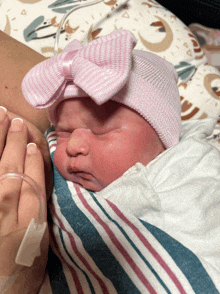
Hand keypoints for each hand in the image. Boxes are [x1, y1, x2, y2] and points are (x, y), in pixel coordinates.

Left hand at [0, 107, 48, 291]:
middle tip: (14, 120)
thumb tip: (37, 181)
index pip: (31, 180)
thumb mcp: (41, 239)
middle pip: (9, 171)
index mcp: (29, 220)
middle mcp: (6, 213)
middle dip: (12, 143)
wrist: (5, 284)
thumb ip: (39, 208)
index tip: (32, 142)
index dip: (31, 159)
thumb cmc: (25, 263)